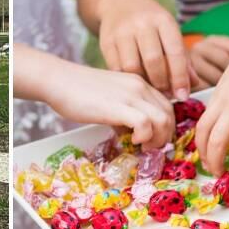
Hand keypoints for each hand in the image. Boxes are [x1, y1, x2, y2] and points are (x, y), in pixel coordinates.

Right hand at [43, 62, 175, 150]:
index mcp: (139, 83)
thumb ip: (125, 110)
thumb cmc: (78, 90)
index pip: (166, 105)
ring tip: (142, 146)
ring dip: (157, 139)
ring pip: (163, 119)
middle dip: (165, 136)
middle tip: (149, 147)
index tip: (153, 139)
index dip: (165, 126)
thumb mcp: (110, 97)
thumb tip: (133, 132)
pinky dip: (145, 137)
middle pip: (169, 114)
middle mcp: (139, 86)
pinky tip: (132, 140)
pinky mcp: (119, 107)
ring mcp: (131, 95)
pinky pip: (146, 124)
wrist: (58, 80)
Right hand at [97, 0, 195, 99]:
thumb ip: (181, 58)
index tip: (183, 95)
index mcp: (163, 20)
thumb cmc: (150, 23)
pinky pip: (116, 68)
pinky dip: (127, 80)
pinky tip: (134, 83)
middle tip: (166, 95)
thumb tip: (193, 84)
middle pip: (153, 61)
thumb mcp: (168, 32)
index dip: (180, 77)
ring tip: (150, 90)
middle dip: (162, 83)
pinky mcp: (106, 41)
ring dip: (143, 83)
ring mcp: (122, 32)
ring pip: (132, 67)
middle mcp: (142, 23)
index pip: (175, 52)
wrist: (118, 1)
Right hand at [194, 20, 228, 189]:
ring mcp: (223, 96)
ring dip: (203, 150)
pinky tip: (210, 142)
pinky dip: (203, 134)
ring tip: (210, 164)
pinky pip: (204, 116)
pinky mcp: (216, 90)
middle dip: (216, 164)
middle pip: (216, 141)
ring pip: (203, 129)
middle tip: (221, 177)